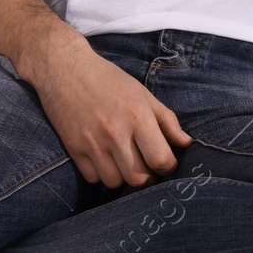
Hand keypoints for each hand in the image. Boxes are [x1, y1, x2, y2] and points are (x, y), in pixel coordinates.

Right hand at [29, 36, 192, 187]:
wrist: (66, 70)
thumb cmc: (110, 81)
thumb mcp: (144, 95)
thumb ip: (167, 121)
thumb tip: (186, 144)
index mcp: (138, 116)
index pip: (160, 159)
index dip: (168, 167)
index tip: (167, 164)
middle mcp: (115, 132)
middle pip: (138, 178)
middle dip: (148, 177)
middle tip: (148, 168)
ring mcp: (92, 142)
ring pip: (115, 182)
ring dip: (124, 177)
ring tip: (126, 163)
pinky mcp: (73, 149)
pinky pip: (93, 178)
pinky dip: (101, 174)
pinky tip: (105, 159)